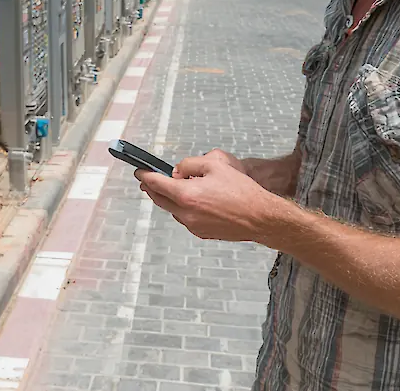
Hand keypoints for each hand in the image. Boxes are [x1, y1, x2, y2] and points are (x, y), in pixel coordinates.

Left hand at [134, 153, 279, 241]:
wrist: (260, 218)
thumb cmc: (241, 191)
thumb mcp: (215, 165)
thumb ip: (190, 165)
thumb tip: (177, 172)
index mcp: (186, 195)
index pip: (156, 184)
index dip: (145, 176)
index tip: (139, 171)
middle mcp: (186, 213)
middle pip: (159, 200)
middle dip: (151, 189)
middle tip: (147, 180)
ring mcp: (193, 226)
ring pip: (172, 210)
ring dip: (169, 199)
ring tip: (176, 188)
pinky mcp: (202, 233)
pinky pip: (185, 218)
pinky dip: (183, 208)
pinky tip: (194, 201)